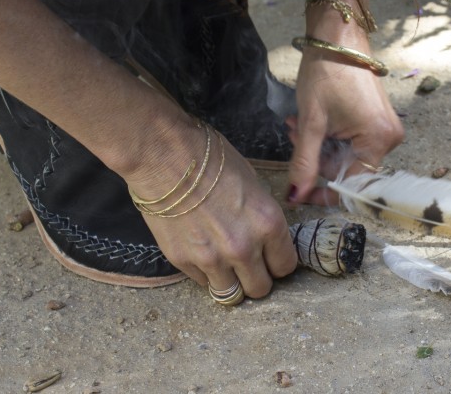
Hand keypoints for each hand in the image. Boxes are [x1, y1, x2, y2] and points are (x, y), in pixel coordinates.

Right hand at [123, 119, 296, 298]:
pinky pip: (202, 283)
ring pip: (232, 295)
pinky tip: (200, 252)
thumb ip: (262, 219)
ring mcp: (212, 259)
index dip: (278, 262)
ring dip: (231, 281)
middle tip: (248, 264)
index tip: (270, 258)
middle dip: (257, 277)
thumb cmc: (211, 159)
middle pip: (261, 288)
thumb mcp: (253, 184)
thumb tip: (264, 237)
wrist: (164, 155)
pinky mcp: (183, 262)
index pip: (286, 266)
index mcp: (268, 224)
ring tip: (224, 264)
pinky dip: (205, 274)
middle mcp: (244, 248)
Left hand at [287, 32, 403, 205]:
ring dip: (320, 146)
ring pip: (347, 155)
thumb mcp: (311, 122)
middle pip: (349, 169)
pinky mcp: (377, 119)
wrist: (338, 37)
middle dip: (317, 160)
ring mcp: (385, 128)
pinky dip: (330, 137)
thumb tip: (295, 197)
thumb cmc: (326, 73)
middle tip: (292, 138)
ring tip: (296, 124)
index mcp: (378, 140)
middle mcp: (389, 138)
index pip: (352, 184)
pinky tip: (312, 121)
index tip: (299, 193)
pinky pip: (353, 141)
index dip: (324, 192)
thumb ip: (304, 163)